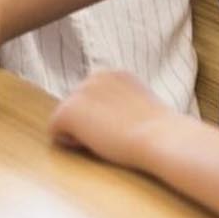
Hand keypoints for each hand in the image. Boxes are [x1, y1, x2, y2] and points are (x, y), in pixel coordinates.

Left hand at [48, 71, 180, 169]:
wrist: (163, 139)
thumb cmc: (161, 133)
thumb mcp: (141, 106)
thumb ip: (120, 103)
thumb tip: (101, 114)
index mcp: (114, 74)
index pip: (94, 98)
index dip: (105, 118)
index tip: (127, 127)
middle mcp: (93, 76)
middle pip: (79, 107)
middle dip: (90, 123)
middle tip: (117, 136)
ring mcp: (79, 92)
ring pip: (67, 119)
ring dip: (81, 133)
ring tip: (108, 139)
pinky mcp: (67, 111)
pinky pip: (54, 130)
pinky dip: (69, 142)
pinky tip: (93, 144)